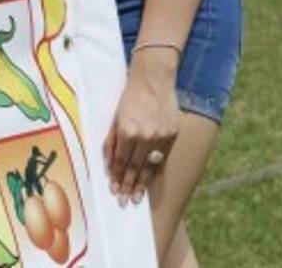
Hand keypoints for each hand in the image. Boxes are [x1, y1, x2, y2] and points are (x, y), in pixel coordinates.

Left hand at [103, 50, 179, 206]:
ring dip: (142, 183)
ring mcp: (160, 136)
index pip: (121, 162)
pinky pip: (162, 157)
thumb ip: (111, 142)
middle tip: (124, 202)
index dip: (117, 178)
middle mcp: (144, 136)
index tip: (114, 191)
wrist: (153, 79)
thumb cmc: (130, 96)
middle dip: (128, 186)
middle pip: (135, 168)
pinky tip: (150, 178)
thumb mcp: (115, 118)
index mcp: (127, 131)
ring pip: (150, 166)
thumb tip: (109, 165)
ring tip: (137, 198)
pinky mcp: (172, 134)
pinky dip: (155, 169)